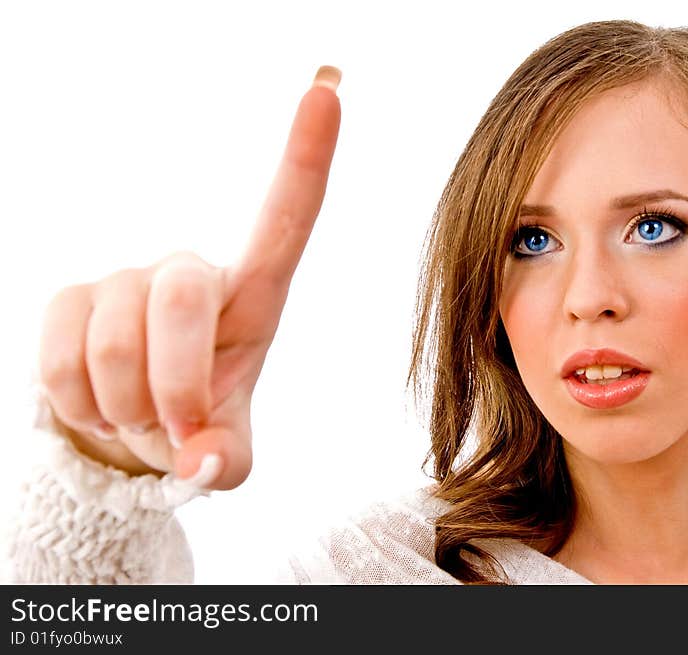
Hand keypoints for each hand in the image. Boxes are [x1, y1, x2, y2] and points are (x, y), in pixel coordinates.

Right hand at [37, 66, 341, 489]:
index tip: (328, 91)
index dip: (306, 156)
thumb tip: (201, 464)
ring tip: (139, 420)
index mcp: (253, 297)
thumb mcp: (227, 450)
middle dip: (174, 388)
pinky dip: (82, 409)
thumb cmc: (198, 424)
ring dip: (127, 410)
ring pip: (115, 346)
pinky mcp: (68, 298)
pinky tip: (101, 408)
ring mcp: (125, 279)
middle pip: (180, 300)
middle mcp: (190, 272)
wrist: (131, 431)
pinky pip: (61, 362)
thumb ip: (226, 461)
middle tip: (176, 431)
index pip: (285, 219)